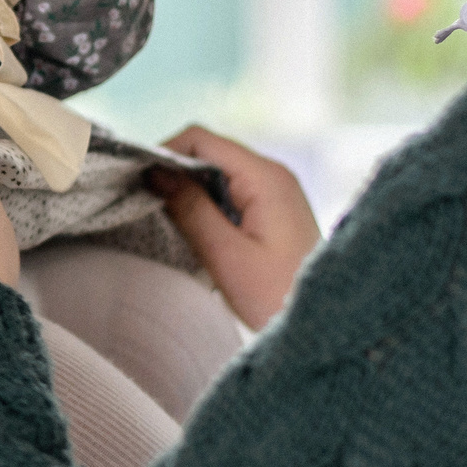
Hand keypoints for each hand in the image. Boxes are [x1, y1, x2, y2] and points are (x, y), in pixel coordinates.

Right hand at [146, 125, 321, 329]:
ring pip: (217, 174)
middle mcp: (274, 175)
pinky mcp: (275, 211)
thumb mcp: (226, 255)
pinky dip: (207, 206)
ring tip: (167, 222)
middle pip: (208, 153)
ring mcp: (277, 192)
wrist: (327, 326)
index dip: (163, 154)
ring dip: (190, 192)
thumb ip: (189, 209)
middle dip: (174, 174)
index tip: (138, 184)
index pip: (200, 140)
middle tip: (146, 205)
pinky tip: (195, 232)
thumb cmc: (278, 298)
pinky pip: (231, 193)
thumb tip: (155, 172)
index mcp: (265, 177)